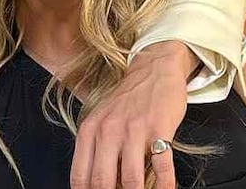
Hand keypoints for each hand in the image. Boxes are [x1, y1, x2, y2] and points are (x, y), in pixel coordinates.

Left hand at [71, 41, 197, 188]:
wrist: (153, 70)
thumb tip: (99, 184)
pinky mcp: (159, 128)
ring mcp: (134, 130)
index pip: (80, 176)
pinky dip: (165, 185)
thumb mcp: (102, 121)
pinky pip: (162, 167)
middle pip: (102, 182)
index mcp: (90, 130)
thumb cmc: (128, 100)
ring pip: (131, 179)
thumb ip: (96, 150)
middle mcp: (108, 130)